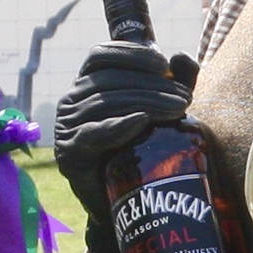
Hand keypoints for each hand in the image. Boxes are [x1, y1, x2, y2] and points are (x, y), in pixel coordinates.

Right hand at [52, 44, 196, 252]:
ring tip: (177, 110)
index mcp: (88, 83)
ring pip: (104, 103)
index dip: (130, 54)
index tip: (164, 64)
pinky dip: (119, 126)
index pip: (101, 55)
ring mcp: (67, 126)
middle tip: (185, 98)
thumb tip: (179, 56)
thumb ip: (176, 81)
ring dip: (144, 103)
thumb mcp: (164, 107)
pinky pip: (92, 133)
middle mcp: (72, 100)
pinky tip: (142, 122)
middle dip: (150, 85)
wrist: (128, 199)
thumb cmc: (142, 147)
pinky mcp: (70, 152)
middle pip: (108, 80)